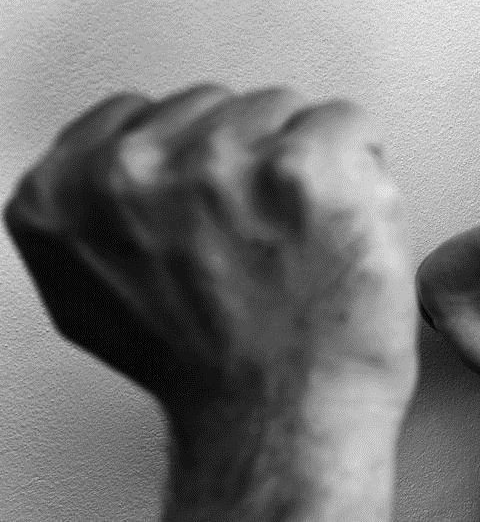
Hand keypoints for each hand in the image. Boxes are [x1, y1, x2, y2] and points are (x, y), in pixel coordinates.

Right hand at [5, 85, 416, 519]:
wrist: (281, 419)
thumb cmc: (210, 376)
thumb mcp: (97, 295)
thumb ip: (97, 214)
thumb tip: (121, 168)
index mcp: (70, 192)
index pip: (142, 111)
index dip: (194, 160)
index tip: (220, 201)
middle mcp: (139, 168)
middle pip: (222, 107)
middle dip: (252, 160)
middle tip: (267, 235)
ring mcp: (223, 162)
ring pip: (286, 111)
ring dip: (307, 163)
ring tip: (304, 237)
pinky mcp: (306, 167)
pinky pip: (348, 122)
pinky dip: (362, 167)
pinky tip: (344, 223)